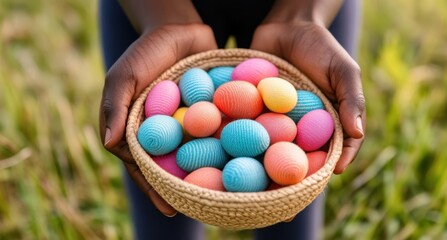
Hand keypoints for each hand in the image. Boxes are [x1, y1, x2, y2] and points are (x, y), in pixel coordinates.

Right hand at [99, 24, 216, 215]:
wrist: (180, 27)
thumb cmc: (147, 51)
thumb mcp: (125, 75)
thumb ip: (115, 106)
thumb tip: (109, 143)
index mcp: (142, 131)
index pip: (146, 167)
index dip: (155, 189)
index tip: (169, 209)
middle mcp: (168, 133)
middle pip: (176, 167)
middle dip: (187, 190)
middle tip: (202, 210)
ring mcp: (192, 124)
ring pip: (201, 154)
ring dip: (212, 173)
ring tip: (226, 197)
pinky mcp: (214, 112)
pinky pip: (221, 132)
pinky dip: (231, 146)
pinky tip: (245, 161)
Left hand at [251, 22, 365, 173]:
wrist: (286, 25)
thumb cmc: (320, 47)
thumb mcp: (343, 70)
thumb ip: (352, 100)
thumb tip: (357, 134)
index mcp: (328, 120)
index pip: (336, 146)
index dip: (335, 161)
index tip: (332, 172)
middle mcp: (303, 126)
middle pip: (303, 155)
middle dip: (297, 173)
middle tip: (292, 190)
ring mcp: (278, 120)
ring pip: (275, 148)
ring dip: (269, 163)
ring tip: (263, 180)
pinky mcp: (256, 111)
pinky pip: (251, 128)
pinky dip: (246, 139)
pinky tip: (238, 151)